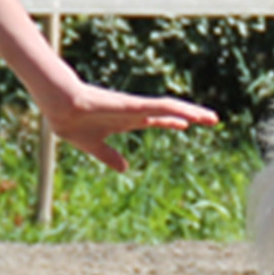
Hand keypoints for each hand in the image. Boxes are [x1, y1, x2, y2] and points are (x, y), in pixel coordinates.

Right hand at [35, 83, 219, 172]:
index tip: (187, 125)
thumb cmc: (73, 123)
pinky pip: (160, 108)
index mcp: (127, 120)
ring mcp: (136, 108)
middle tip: (213, 119)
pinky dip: (177, 111)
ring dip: (192, 112)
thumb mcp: (95, 146)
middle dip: (191, 115)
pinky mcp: (133, 106)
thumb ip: (110, 156)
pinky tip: (192, 115)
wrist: (60, 109)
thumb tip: (125, 168)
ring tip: (212, 117)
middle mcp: (136, 112)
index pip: (157, 119)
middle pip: (170, 112)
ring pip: (170, 108)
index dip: (172, 121)